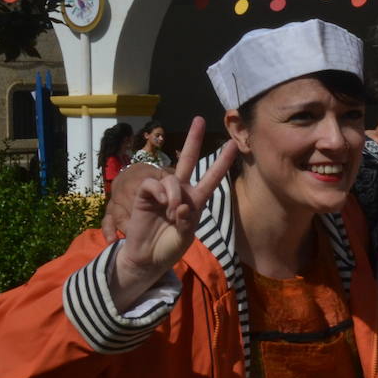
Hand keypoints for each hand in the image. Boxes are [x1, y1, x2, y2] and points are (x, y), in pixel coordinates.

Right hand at [108, 118, 238, 308]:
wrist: (149, 257)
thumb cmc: (170, 246)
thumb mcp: (186, 235)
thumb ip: (188, 220)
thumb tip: (180, 205)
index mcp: (196, 199)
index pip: (212, 176)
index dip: (222, 161)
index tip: (233, 144)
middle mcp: (181, 191)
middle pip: (188, 159)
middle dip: (193, 139)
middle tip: (198, 119)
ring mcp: (162, 192)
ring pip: (171, 178)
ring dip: (174, 195)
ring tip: (173, 213)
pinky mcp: (144, 195)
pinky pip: (153, 184)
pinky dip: (160, 194)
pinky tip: (161, 206)